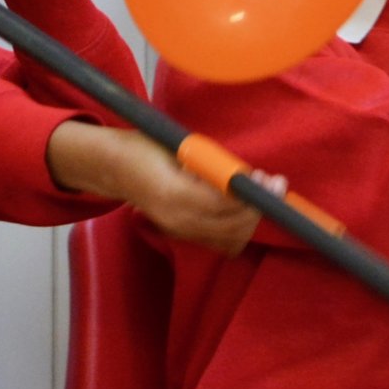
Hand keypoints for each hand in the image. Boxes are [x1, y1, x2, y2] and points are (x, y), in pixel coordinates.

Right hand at [46, 123, 268, 255]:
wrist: (114, 167)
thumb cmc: (146, 147)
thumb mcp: (180, 146)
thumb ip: (211, 164)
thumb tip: (246, 176)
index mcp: (173, 194)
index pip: (224, 204)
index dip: (251, 194)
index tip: (267, 178)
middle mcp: (177, 220)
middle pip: (232, 227)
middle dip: (259, 207)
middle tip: (274, 184)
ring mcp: (179, 232)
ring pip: (230, 239)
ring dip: (252, 218)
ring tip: (263, 194)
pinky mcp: (182, 236)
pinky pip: (221, 242)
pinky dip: (239, 227)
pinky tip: (244, 207)